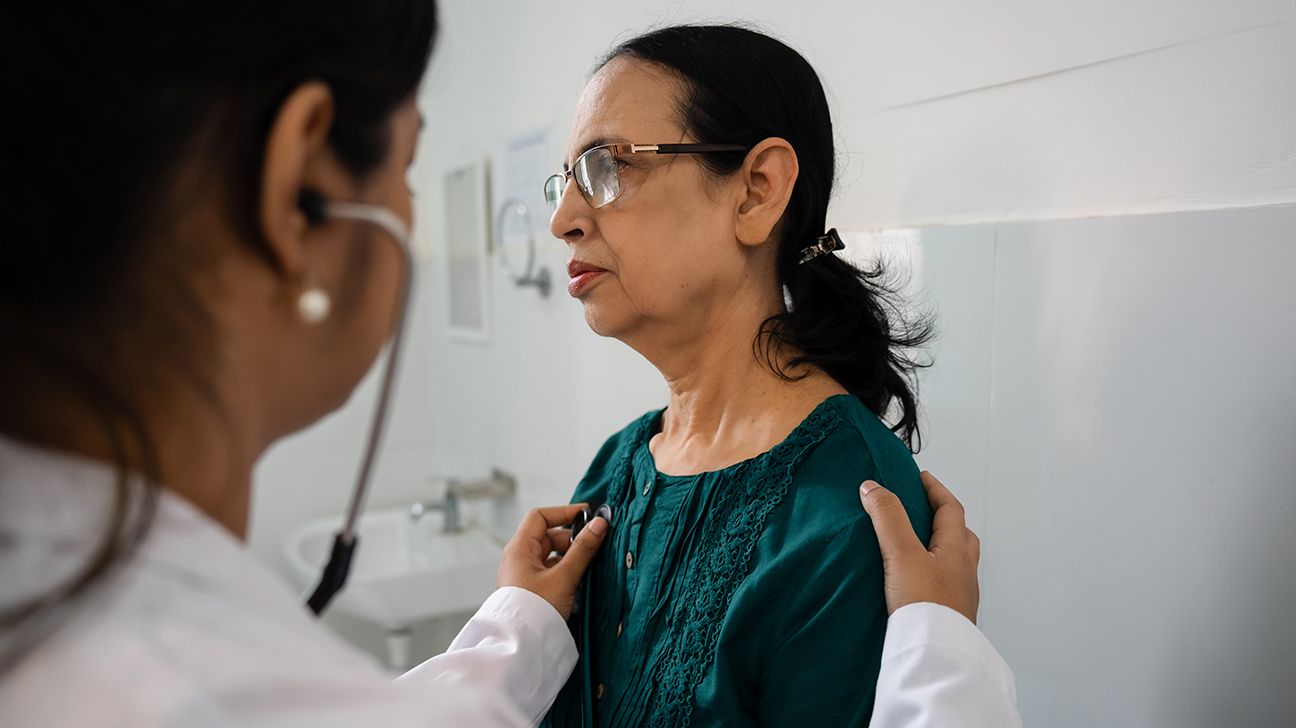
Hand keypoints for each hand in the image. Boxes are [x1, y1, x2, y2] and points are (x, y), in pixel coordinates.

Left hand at [497, 503, 607, 619]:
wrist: (521, 646)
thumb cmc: (535, 611)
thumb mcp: (564, 577)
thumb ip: (583, 549)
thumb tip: (599, 524)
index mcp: (519, 549)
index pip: (540, 517)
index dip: (563, 512)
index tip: (587, 515)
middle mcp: (519, 558)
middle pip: (548, 536)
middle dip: (572, 539)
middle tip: (593, 546)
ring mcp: (524, 575)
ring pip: (551, 556)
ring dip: (570, 558)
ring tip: (588, 567)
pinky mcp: (531, 590)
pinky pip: (550, 572)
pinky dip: (565, 572)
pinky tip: (579, 582)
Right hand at [859, 471, 980, 623]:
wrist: (935, 657)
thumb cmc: (925, 606)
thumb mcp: (901, 554)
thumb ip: (887, 518)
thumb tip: (872, 486)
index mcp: (957, 550)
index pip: (951, 509)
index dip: (935, 489)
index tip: (920, 477)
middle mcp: (964, 571)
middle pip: (960, 534)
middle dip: (942, 518)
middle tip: (921, 510)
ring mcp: (960, 595)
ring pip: (954, 562)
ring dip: (939, 548)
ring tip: (915, 546)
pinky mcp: (949, 616)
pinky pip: (944, 585)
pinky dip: (932, 574)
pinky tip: (915, 583)